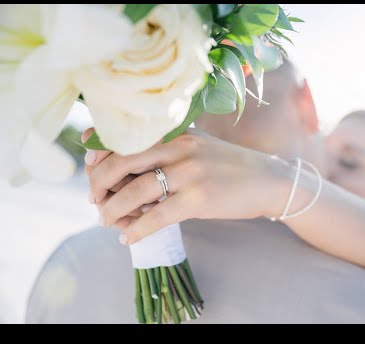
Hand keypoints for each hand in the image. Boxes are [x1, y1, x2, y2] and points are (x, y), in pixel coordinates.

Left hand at [84, 128, 290, 244]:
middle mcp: (180, 148)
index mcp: (177, 133)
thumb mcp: (198, 147)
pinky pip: (158, 216)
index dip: (100, 153)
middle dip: (99, 182)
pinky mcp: (200, 199)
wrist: (268, 181)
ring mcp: (190, 173)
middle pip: (123, 161)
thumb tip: (129, 168)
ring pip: (136, 191)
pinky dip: (137, 229)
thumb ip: (167, 150)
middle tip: (94, 199)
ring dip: (113, 210)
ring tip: (105, 221)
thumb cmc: (229, 166)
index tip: (89, 168)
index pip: (126, 137)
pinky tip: (128, 238)